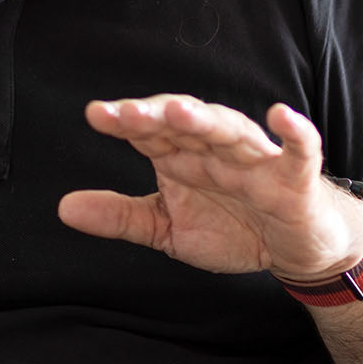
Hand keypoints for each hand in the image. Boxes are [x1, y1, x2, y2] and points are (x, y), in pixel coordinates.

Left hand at [57, 95, 362, 280]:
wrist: (295, 250)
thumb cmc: (234, 228)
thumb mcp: (169, 228)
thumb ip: (121, 217)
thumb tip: (64, 208)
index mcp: (183, 155)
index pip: (150, 130)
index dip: (125, 121)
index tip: (96, 114)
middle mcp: (215, 149)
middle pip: (184, 123)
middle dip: (156, 115)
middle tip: (125, 113)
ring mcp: (256, 161)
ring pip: (230, 130)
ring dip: (206, 119)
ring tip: (179, 112)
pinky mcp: (296, 179)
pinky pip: (298, 150)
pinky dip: (294, 132)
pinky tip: (282, 115)